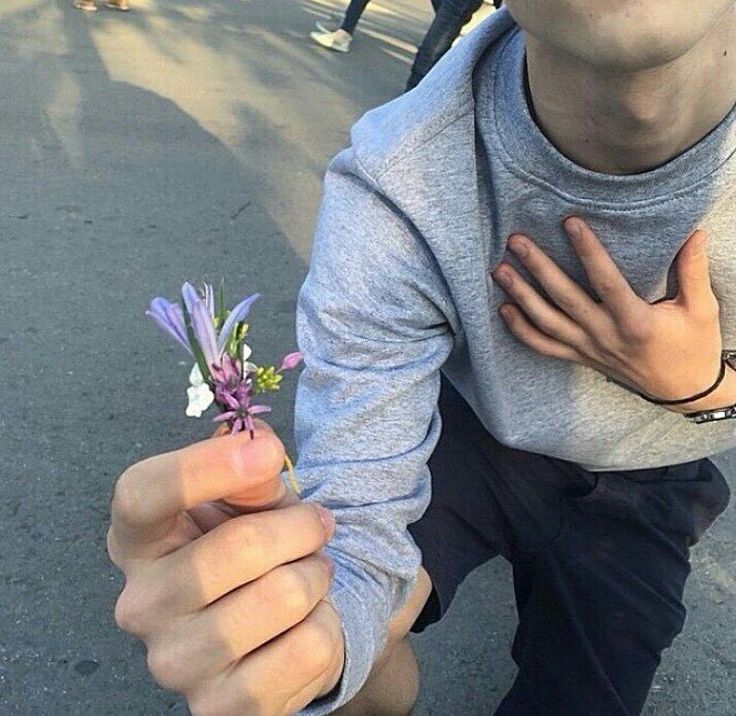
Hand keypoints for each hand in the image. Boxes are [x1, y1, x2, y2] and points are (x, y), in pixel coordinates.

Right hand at [107, 423, 344, 715]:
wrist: (275, 626)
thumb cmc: (254, 546)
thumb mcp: (251, 498)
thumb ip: (250, 468)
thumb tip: (257, 448)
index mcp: (137, 539)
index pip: (140, 494)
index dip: (205, 466)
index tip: (267, 453)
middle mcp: (139, 604)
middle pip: (235, 546)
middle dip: (299, 527)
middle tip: (315, 527)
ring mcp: (174, 663)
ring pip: (281, 596)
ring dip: (316, 574)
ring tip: (308, 575)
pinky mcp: (219, 709)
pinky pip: (306, 648)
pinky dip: (325, 624)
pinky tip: (306, 623)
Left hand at [492, 218, 734, 412]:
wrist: (684, 392)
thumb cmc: (693, 347)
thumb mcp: (701, 309)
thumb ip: (693, 270)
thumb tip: (695, 233)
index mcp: (635, 322)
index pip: (606, 281)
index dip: (587, 251)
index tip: (570, 222)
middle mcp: (605, 336)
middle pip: (564, 298)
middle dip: (538, 267)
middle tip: (516, 241)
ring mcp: (588, 349)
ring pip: (546, 323)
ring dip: (520, 295)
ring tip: (499, 270)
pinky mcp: (580, 358)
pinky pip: (544, 347)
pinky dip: (521, 331)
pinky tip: (504, 309)